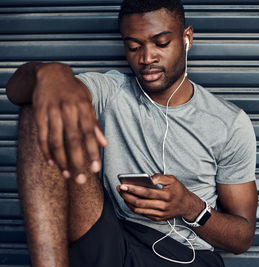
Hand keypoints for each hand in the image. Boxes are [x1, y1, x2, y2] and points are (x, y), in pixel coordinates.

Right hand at [32, 63, 106, 182]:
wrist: (51, 73)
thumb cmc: (73, 91)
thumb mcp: (87, 104)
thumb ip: (95, 124)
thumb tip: (104, 144)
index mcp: (83, 108)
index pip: (89, 134)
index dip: (92, 152)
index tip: (96, 169)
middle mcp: (68, 110)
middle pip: (73, 141)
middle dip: (78, 162)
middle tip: (81, 180)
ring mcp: (52, 112)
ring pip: (57, 141)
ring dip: (62, 161)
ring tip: (68, 175)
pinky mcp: (39, 114)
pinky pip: (42, 136)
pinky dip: (47, 151)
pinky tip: (52, 163)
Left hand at [117, 174, 203, 221]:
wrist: (187, 206)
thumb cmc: (178, 190)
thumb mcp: (173, 179)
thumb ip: (160, 177)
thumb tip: (148, 178)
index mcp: (167, 195)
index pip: (146, 193)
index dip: (133, 189)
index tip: (124, 185)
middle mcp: (163, 206)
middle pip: (140, 202)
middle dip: (127, 196)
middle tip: (120, 189)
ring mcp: (160, 214)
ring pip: (139, 210)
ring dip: (128, 202)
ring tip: (122, 194)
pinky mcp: (157, 218)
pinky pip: (142, 214)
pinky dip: (134, 207)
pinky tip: (129, 201)